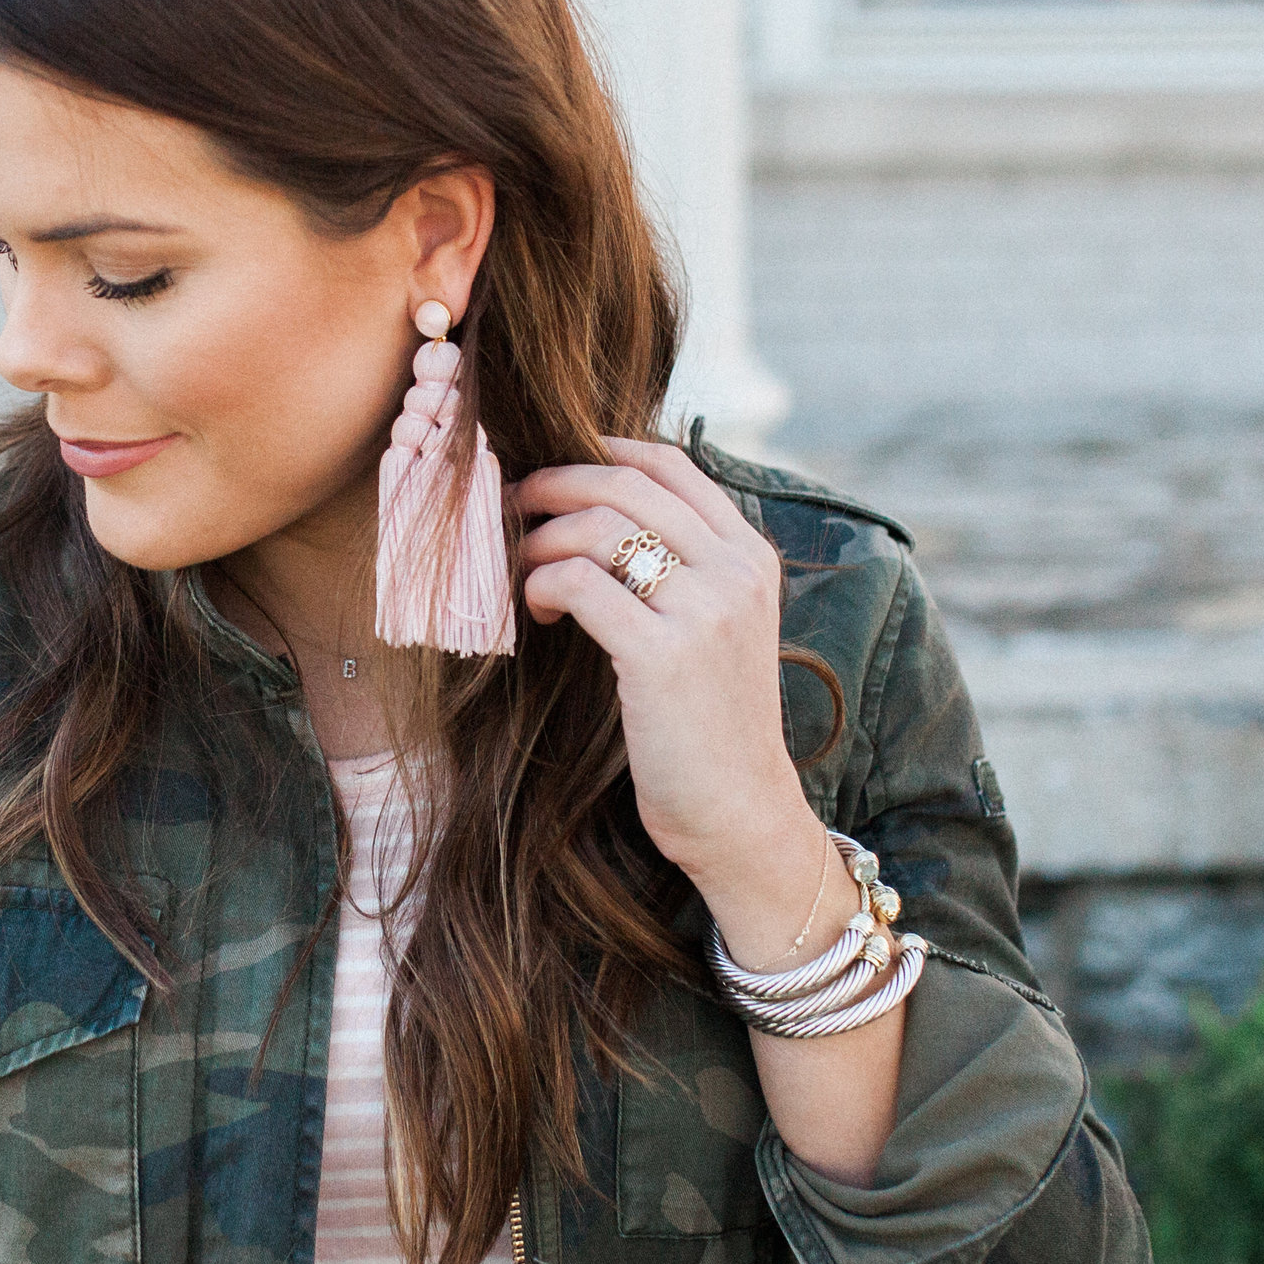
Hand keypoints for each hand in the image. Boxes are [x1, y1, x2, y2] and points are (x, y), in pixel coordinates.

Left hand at [508, 439, 823, 909]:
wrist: (740, 813)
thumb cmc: (711, 726)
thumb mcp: (718, 631)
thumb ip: (683, 571)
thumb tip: (598, 515)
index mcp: (751, 557)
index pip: (670, 464)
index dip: (601, 451)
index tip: (554, 469)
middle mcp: (735, 571)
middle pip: (626, 483)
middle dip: (554, 483)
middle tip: (512, 507)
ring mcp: (705, 610)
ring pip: (598, 525)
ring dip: (541, 539)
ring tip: (522, 572)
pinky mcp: (663, 654)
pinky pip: (580, 582)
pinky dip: (543, 584)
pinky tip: (538, 612)